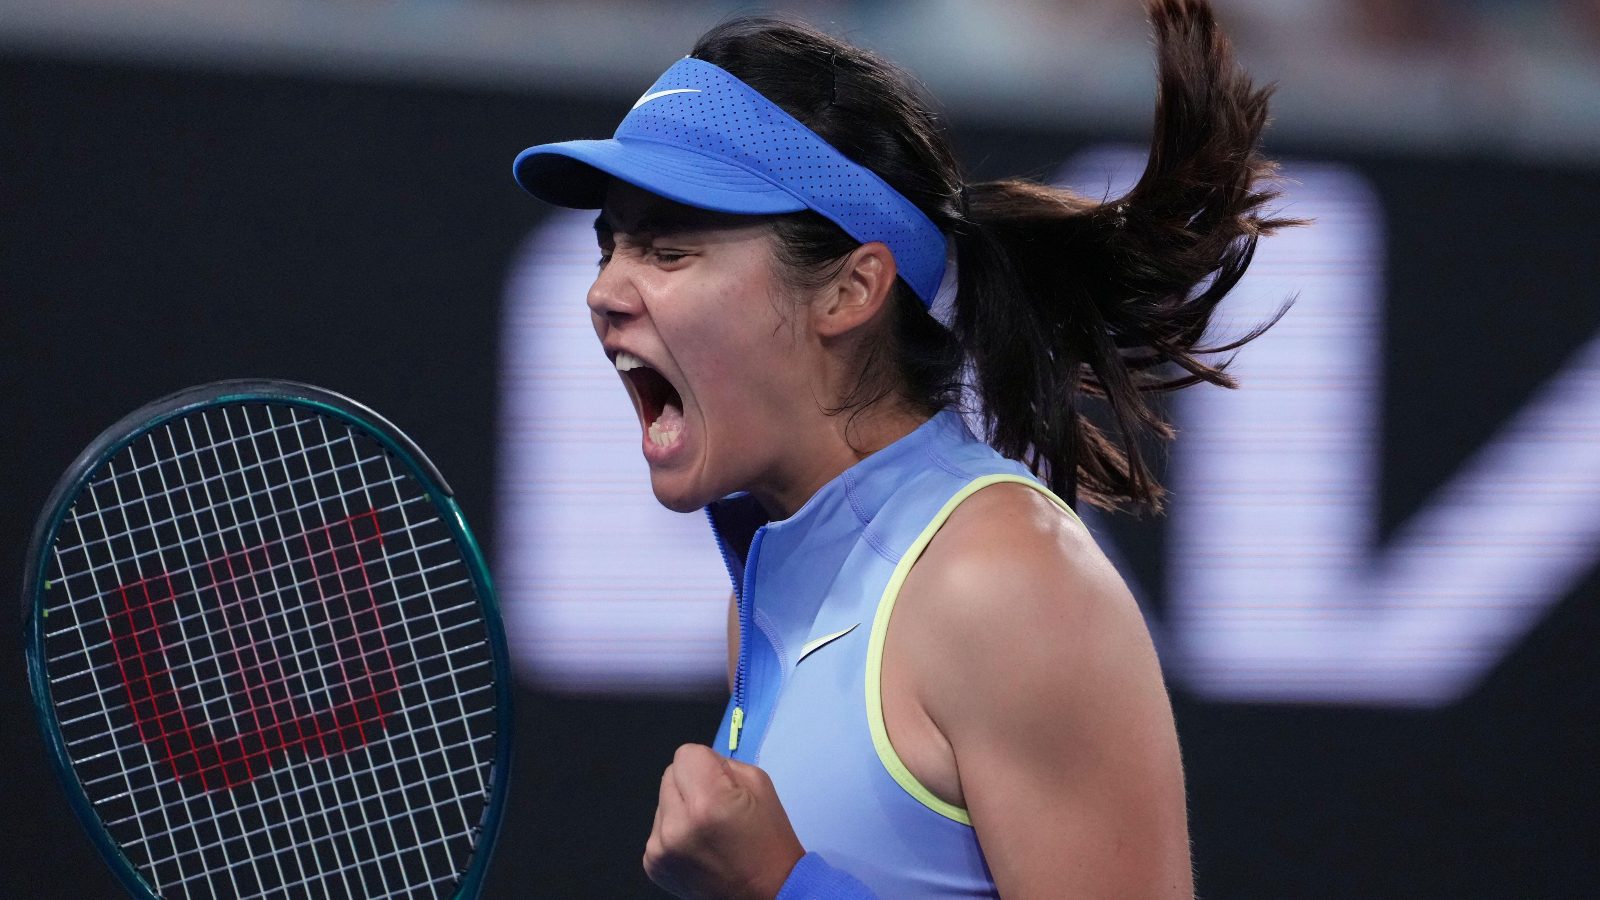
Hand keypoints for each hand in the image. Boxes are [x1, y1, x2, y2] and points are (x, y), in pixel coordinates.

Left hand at [643, 743, 805, 899]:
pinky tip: (698, 845)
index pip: (686, 753)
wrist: (767, 894)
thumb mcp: (759, 785)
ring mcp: (660, 848)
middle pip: (669, 774)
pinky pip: (658, 826)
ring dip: (682, 807)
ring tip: (708, 829)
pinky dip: (675, 830)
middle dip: (692, 783)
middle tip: (718, 807)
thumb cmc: (769, 841)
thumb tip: (699, 763)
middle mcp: (676, 826)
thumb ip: (724, 765)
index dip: (707, 763)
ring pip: (663, 800)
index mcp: (707, 803)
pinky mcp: (653, 863)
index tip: (723, 783)